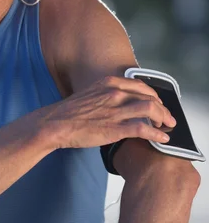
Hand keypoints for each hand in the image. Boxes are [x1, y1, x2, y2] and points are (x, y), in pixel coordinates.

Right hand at [44, 75, 176, 148]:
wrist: (54, 124)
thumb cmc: (69, 113)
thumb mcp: (90, 94)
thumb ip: (106, 95)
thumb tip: (119, 103)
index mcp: (109, 83)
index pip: (141, 86)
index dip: (154, 96)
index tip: (158, 104)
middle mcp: (115, 93)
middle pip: (150, 96)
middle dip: (163, 108)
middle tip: (167, 118)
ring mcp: (116, 110)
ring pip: (151, 109)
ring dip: (164, 119)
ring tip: (167, 127)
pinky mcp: (115, 128)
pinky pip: (143, 128)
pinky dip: (157, 134)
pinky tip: (162, 140)